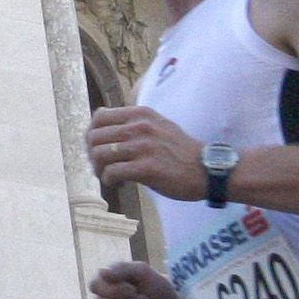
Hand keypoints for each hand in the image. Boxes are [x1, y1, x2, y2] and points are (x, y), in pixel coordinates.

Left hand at [86, 106, 205, 200]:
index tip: (97, 148)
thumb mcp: (158, 124)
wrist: (206, 169)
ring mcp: (143, 147)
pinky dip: (109, 180)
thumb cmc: (180, 150)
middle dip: (92, 154)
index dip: (91, 134)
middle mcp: (140, 127)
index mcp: (141, 114)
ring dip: (99, 169)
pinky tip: (118, 183)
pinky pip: (112, 172)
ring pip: (100, 154)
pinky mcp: (147, 168)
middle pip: (95, 137)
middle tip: (101, 166)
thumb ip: (133, 121)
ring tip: (108, 176)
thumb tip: (99, 116)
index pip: (99, 117)